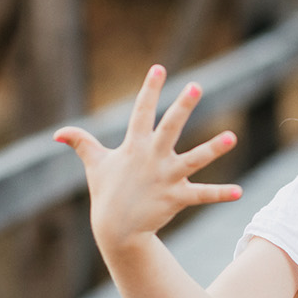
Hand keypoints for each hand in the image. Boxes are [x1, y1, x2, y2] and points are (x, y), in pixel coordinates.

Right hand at [55, 65, 241, 252]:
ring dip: (213, 149)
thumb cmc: (107, 193)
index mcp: (134, 146)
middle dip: (183, 107)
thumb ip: (81, 143)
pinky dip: (221, 194)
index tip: (159, 68)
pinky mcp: (176, 198)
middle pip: (170, 128)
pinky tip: (240, 192)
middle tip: (196, 86)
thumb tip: (57, 133)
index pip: (142, 112)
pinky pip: (202, 195)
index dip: (150, 89)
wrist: (116, 230)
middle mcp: (152, 158)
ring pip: (194, 160)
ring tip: (233, 137)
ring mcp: (166, 178)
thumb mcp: (94, 164)